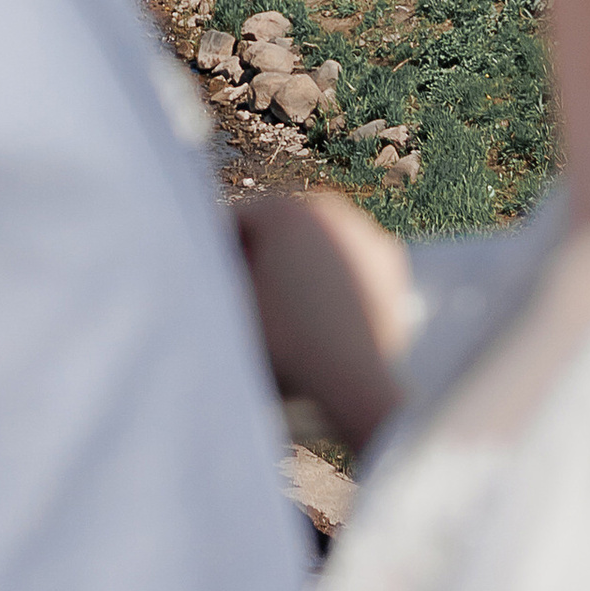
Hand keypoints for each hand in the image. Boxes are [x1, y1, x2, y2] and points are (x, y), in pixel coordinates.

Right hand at [235, 191, 414, 450]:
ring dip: (295, 263)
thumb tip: (199, 266)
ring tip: (279, 301)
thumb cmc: (285, 344)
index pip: (236, 221)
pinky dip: (333, 276)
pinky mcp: (390, 261)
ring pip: (316, 242)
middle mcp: (329, 210)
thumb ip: (214, 279)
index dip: (217, 250)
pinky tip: (316, 306)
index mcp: (285, 211)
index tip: (209, 277)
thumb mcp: (232, 309)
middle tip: (241, 290)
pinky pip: (349, 261)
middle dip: (259, 254)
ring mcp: (364, 233)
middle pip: (278, 227)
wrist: (355, 381)